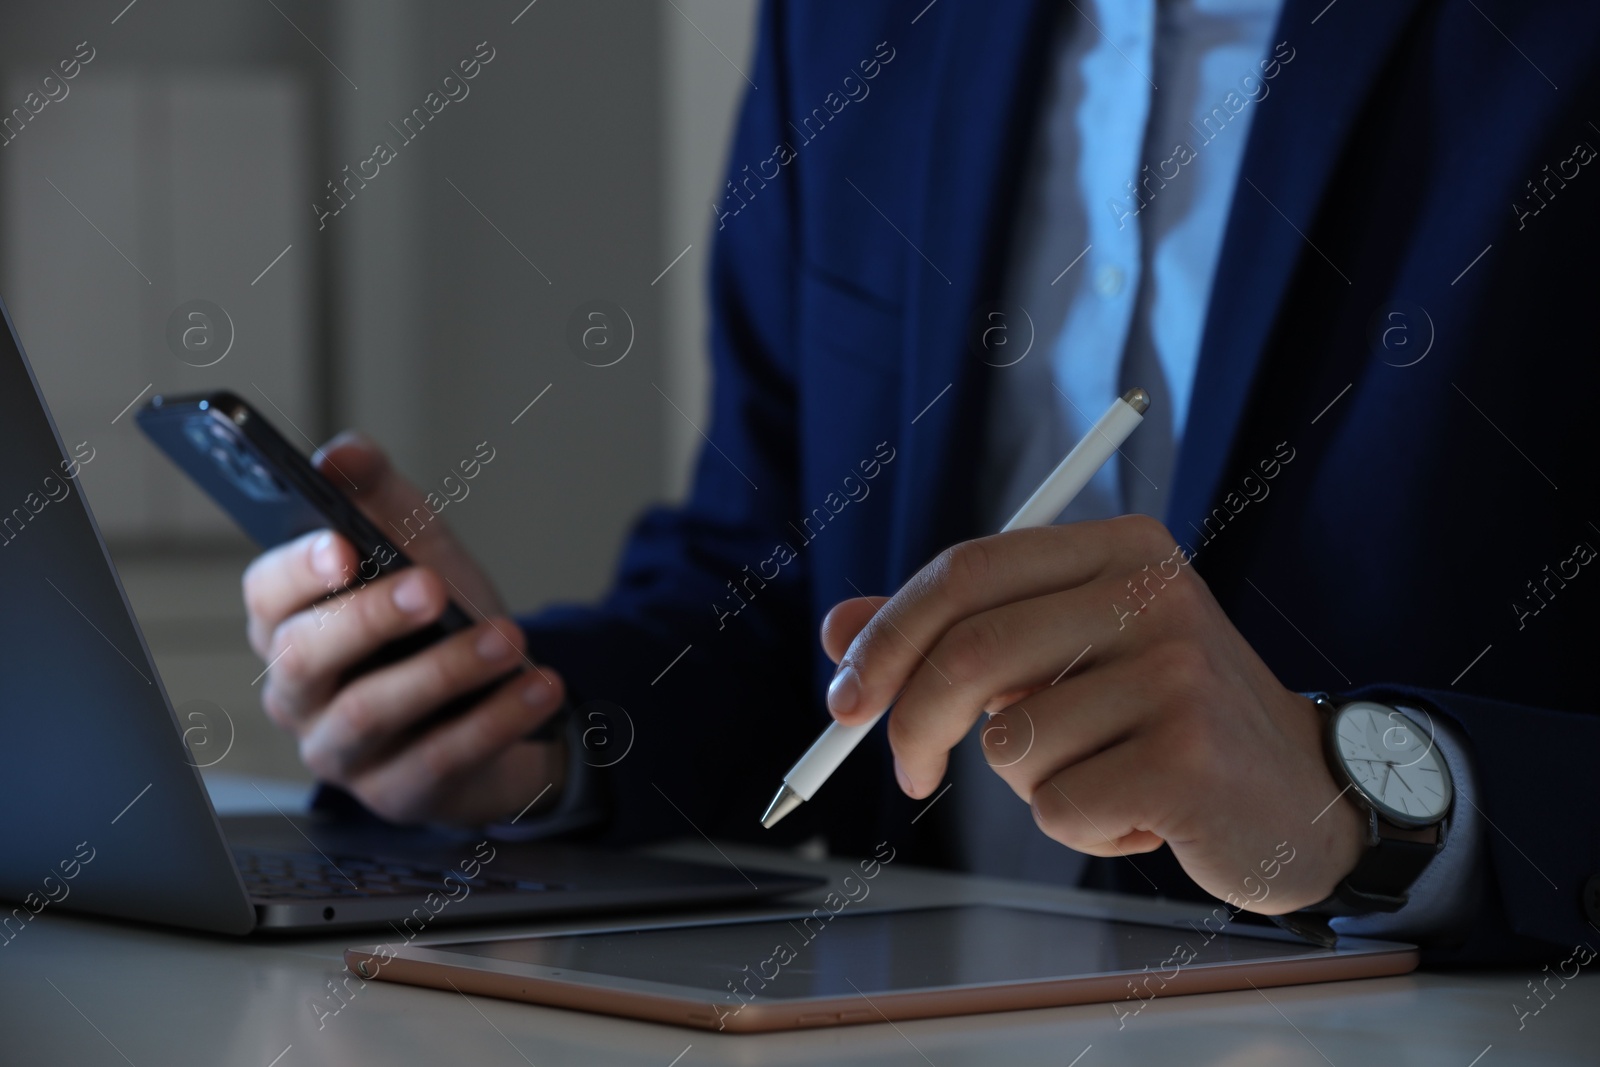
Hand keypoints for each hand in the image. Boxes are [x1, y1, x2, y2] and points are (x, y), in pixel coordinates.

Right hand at [241, 432, 566, 825]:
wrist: (498, 703)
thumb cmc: (436, 624)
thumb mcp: (416, 548)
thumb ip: (378, 494)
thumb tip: (343, 454)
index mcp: (290, 624)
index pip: (266, 594)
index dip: (297, 570)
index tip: (342, 544)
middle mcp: (299, 693)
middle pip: (305, 657)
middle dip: (369, 618)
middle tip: (430, 587)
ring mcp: (342, 751)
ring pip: (371, 712)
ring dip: (443, 671)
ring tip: (506, 638)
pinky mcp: (398, 793)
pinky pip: (441, 758)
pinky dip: (495, 719)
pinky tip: (538, 685)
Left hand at [820, 515, 1363, 913]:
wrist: (1307, 795)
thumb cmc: (1166, 721)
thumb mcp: (1067, 657)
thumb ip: (958, 636)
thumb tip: (838, 631)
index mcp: (1119, 549)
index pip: (966, 572)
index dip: (887, 637)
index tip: (845, 702)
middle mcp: (1154, 594)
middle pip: (970, 651)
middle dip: (911, 723)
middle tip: (906, 772)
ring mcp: (1177, 671)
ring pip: (1011, 742)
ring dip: (1028, 785)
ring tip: (1103, 777)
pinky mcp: (1188, 757)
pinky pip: (1058, 806)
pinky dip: (1078, 830)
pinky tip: (1141, 817)